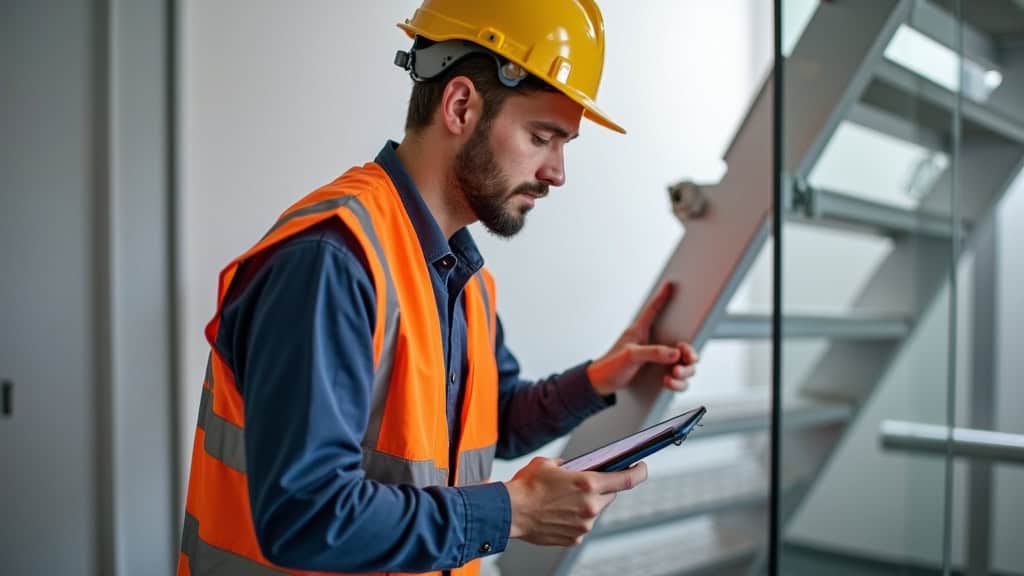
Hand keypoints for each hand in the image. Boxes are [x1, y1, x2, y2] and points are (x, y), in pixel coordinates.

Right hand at [505, 457, 646, 545]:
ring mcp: (584, 525)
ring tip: (565, 498)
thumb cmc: (527, 487)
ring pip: (596, 510)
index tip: (641, 467)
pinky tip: (560, 512)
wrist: (510, 512)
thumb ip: (568, 465)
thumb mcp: (549, 463)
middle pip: (611, 495)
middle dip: (604, 487)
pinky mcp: (575, 538)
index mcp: (588, 483)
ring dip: (587, 503)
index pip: (627, 479)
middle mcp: (590, 506)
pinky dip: (576, 517)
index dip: (639, 472)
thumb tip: (573, 467)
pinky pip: (582, 525)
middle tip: (588, 482)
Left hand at [586, 281, 698, 395]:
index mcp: (641, 332)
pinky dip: (678, 383)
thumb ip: (653, 352)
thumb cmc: (610, 365)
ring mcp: (658, 361)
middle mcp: (654, 344)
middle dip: (690, 353)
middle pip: (684, 345)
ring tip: (674, 374)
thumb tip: (676, 353)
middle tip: (689, 358)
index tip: (669, 284)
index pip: (653, 310)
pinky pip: (679, 379)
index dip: (662, 297)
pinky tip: (668, 382)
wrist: (601, 384)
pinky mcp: (659, 374)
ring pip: (685, 364)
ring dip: (685, 371)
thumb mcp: (631, 356)